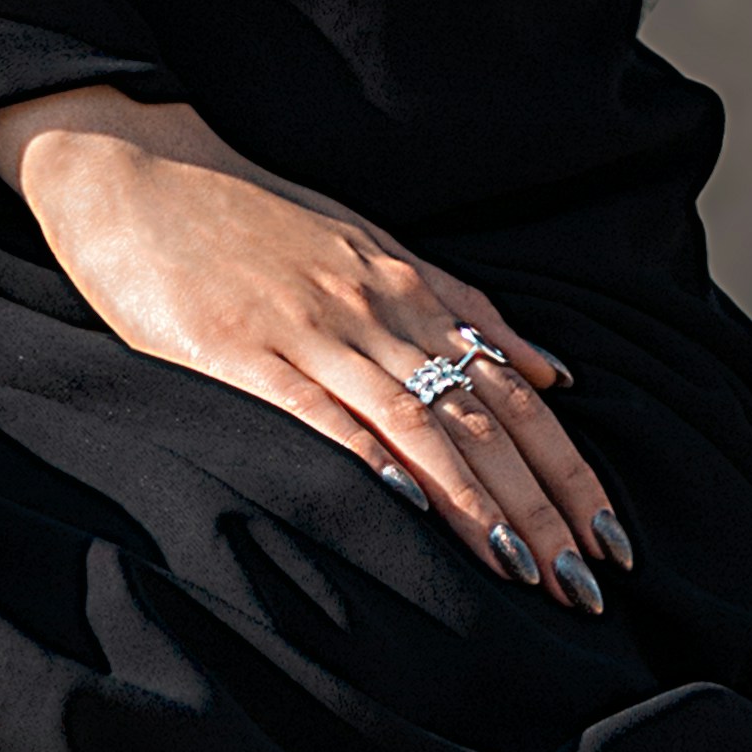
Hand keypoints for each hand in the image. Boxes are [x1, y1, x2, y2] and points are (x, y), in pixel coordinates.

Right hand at [0, 86, 626, 611]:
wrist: (138, 166)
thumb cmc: (249, 217)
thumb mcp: (369, 247)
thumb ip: (459, 309)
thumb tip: (553, 371)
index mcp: (409, 289)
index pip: (514, 392)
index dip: (568, 468)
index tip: (612, 538)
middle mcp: (376, 310)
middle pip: (482, 419)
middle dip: (542, 507)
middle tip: (588, 585)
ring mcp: (309, 329)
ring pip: (418, 426)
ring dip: (477, 506)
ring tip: (526, 573)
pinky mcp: (236, 350)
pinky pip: (316, 412)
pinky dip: (369, 460)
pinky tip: (410, 507)